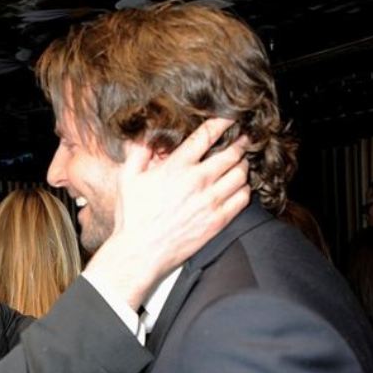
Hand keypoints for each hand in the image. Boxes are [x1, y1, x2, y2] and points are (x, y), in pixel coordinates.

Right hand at [86, 118, 249, 308]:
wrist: (140, 252)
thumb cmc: (132, 217)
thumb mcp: (127, 179)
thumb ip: (138, 152)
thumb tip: (146, 135)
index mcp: (177, 167)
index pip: (207, 134)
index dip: (222, 122)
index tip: (229, 120)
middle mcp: (198, 181)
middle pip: (231, 153)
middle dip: (239, 143)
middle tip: (242, 140)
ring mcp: (210, 201)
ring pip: (241, 174)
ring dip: (243, 165)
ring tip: (240, 164)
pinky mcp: (218, 220)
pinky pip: (243, 198)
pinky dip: (245, 189)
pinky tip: (239, 188)